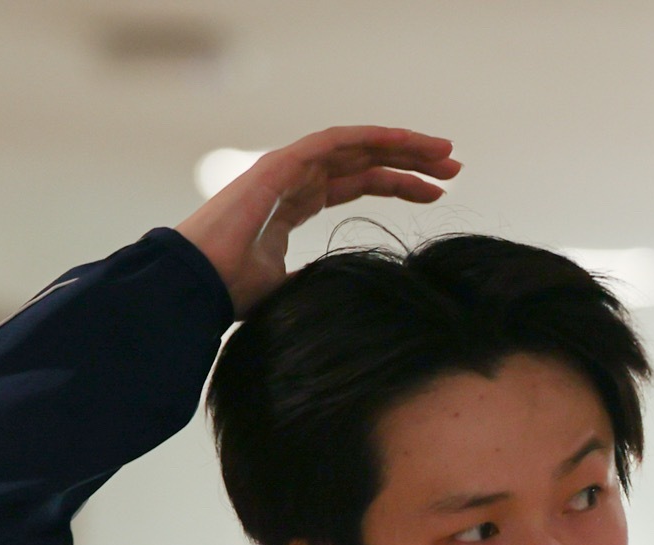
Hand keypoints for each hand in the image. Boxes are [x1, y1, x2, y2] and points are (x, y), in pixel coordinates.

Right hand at [176, 126, 460, 316]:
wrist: (198, 286)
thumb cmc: (231, 293)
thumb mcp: (287, 290)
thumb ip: (313, 282)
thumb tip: (343, 298)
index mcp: (296, 203)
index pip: (357, 184)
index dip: (398, 184)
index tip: (437, 194)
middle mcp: (295, 179)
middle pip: (364, 160)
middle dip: (411, 161)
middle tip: (454, 167)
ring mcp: (287, 168)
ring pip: (356, 146)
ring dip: (402, 145)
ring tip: (445, 154)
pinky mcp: (280, 164)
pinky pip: (334, 141)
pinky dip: (370, 137)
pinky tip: (402, 141)